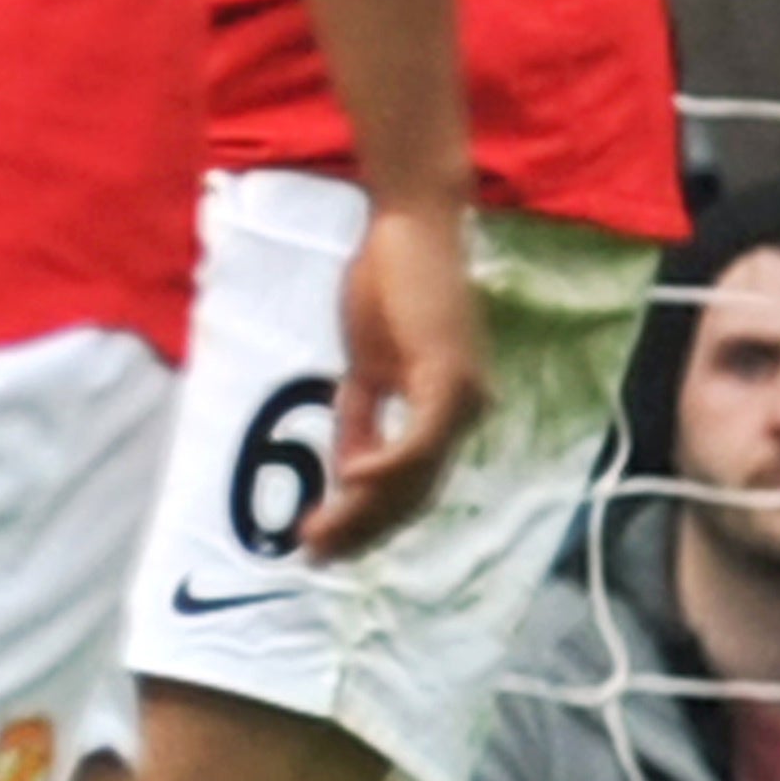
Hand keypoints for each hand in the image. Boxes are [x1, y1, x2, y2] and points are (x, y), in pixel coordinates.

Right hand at [305, 193, 488, 562]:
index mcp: (448, 408)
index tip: (326, 547)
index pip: (413, 486)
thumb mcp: (368, 366)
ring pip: (414, 477)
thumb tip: (349, 475)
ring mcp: (462, 395)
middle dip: (361, 530)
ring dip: (363, 510)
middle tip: (314, 556)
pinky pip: (418, 439)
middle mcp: (465, 409)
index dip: (370, 522)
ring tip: (318, 533)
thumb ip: (362, 420)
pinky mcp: (448, 374)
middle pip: (414, 494)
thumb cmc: (390, 282)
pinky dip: (386, 466)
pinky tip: (351, 484)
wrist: (410, 224)